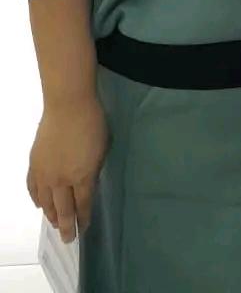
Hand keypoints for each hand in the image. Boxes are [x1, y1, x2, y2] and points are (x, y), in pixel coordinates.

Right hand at [27, 97, 108, 241]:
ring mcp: (45, 173)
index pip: (83, 204)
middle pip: (63, 209)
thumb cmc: (92, 123)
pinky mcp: (34, 164)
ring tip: (55, 223)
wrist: (67, 105)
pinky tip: (39, 204)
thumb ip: (94, 169)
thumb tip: (88, 182)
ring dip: (51, 215)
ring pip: (46, 202)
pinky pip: (33, 188)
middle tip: (68, 239)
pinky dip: (36, 199)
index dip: (84, 218)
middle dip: (67, 226)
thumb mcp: (102, 148)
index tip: (84, 228)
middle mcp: (61, 180)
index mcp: (82, 176)